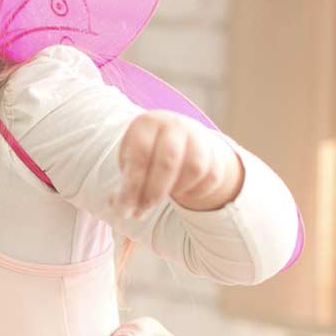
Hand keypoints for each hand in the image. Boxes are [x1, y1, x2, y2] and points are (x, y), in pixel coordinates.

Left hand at [115, 111, 243, 215]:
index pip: (140, 155)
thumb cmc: (145, 155)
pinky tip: (180, 192)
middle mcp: (174, 125)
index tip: (125, 207)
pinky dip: (194, 192)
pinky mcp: (215, 152)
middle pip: (168, 162)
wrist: (178, 139)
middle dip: (153, 193)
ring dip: (176, 191)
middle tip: (141, 211)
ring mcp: (198, 136)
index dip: (132, 185)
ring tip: (162, 195)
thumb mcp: (129, 162)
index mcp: (147, 124)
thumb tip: (120, 208)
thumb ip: (124, 186)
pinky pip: (210, 178)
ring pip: (193, 169)